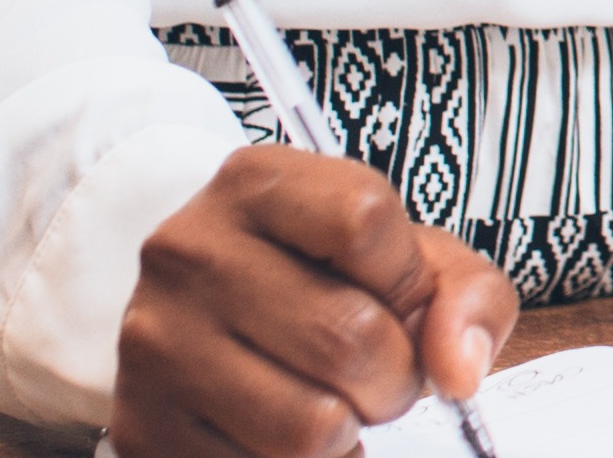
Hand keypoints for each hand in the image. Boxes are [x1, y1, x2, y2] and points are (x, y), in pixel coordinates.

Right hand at [111, 145, 513, 457]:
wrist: (208, 323)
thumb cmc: (324, 283)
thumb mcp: (405, 258)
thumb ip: (466, 295)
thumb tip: (459, 371)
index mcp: (255, 185)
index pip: (363, 219)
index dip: (408, 278)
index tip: (402, 299)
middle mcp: (190, 253)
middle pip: (350, 338)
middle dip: (396, 375)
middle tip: (378, 371)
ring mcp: (158, 341)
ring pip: (313, 424)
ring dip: (351, 428)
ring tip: (333, 399)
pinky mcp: (146, 424)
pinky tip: (285, 427)